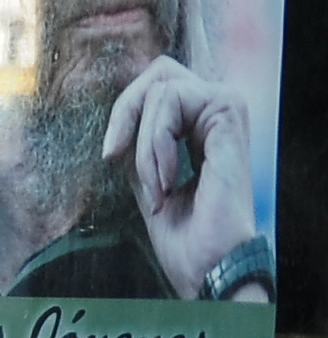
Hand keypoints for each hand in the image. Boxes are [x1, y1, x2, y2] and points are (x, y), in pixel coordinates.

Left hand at [102, 57, 257, 298]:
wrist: (210, 264)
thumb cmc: (184, 236)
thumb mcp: (147, 181)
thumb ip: (140, 146)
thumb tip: (120, 117)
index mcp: (203, 126)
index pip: (157, 86)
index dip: (125, 113)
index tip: (109, 155)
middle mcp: (217, 111)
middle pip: (159, 73)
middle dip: (127, 112)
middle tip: (114, 157)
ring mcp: (226, 109)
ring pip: (160, 89)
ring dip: (144, 145)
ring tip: (157, 186)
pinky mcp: (228, 113)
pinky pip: (170, 101)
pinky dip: (155, 142)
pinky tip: (167, 180)